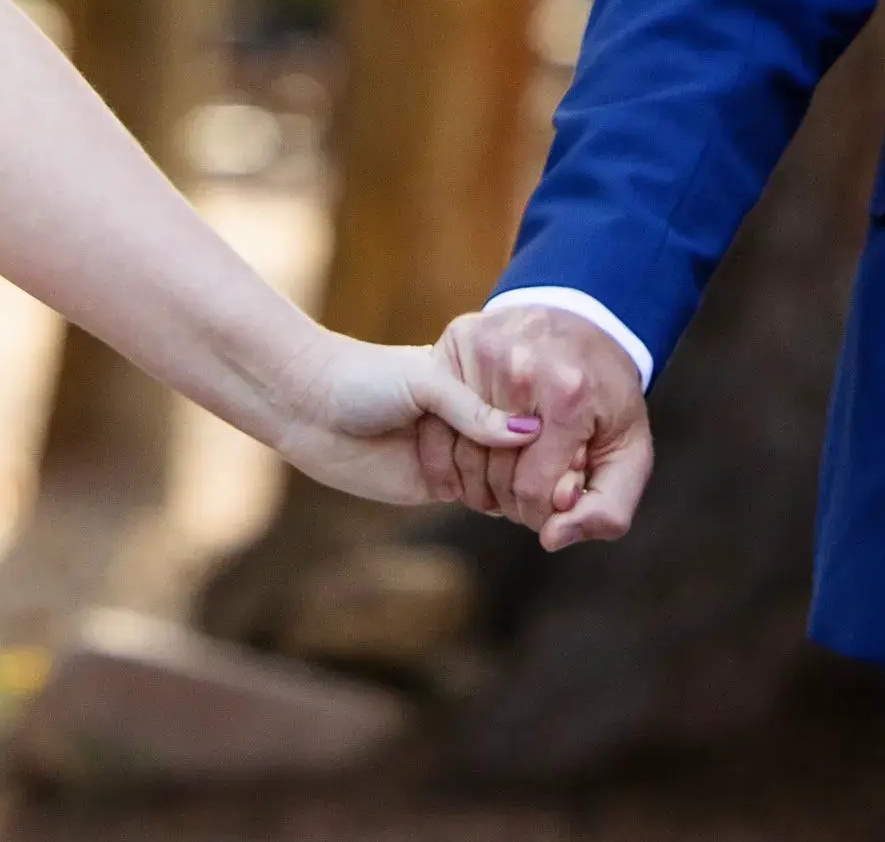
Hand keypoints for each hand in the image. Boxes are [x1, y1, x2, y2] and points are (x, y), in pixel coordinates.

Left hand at [271, 330, 543, 506]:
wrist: (311, 408)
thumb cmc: (365, 379)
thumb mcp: (425, 382)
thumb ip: (473, 408)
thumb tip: (529, 431)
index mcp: (476, 377)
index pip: (528, 406)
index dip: (549, 426)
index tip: (573, 444)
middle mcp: (473, 415)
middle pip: (525, 446)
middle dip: (540, 463)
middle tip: (562, 483)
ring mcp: (461, 451)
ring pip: (509, 475)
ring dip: (521, 487)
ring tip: (543, 498)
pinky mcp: (443, 484)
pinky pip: (484, 498)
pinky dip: (500, 503)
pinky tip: (517, 507)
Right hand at [417, 305, 652, 548]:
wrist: (585, 318)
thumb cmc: (605, 394)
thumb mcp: (628, 452)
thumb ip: (607, 509)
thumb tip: (551, 539)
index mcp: (569, 397)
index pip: (534, 492)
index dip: (541, 513)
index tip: (550, 504)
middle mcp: (522, 369)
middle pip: (495, 476)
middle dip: (512, 500)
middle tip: (526, 493)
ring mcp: (484, 352)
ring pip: (462, 454)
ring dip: (478, 483)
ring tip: (503, 477)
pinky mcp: (458, 340)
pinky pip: (438, 420)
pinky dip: (448, 454)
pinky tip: (472, 458)